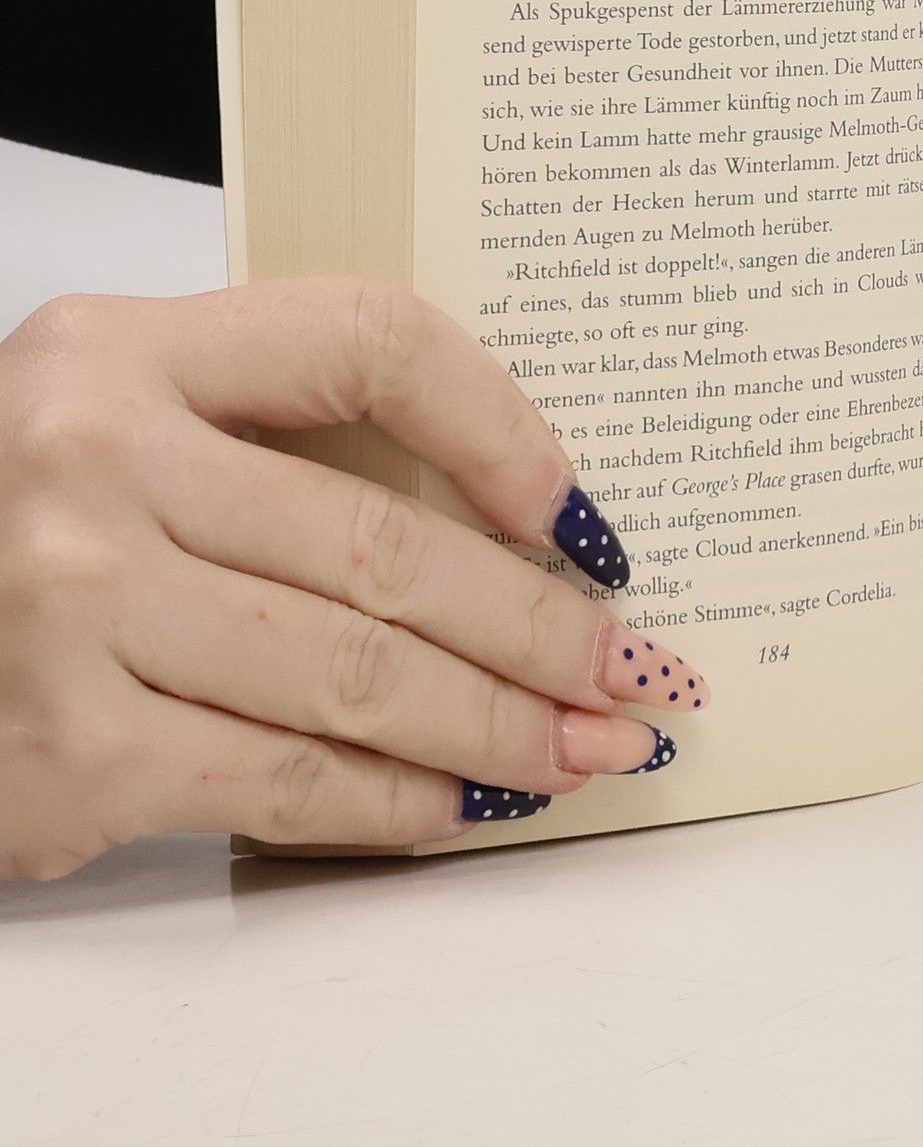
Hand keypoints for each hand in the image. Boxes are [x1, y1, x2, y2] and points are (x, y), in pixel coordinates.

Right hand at [0, 279, 708, 879]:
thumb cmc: (22, 517)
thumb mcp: (125, 417)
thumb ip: (275, 433)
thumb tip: (512, 524)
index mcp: (130, 349)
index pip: (372, 342)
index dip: (504, 424)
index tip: (583, 517)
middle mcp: (96, 461)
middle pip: (387, 543)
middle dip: (541, 625)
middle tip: (637, 667)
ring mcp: (72, 608)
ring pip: (358, 674)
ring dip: (501, 724)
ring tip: (592, 746)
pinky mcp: (62, 749)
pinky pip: (284, 780)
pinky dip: (400, 801)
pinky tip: (472, 804)